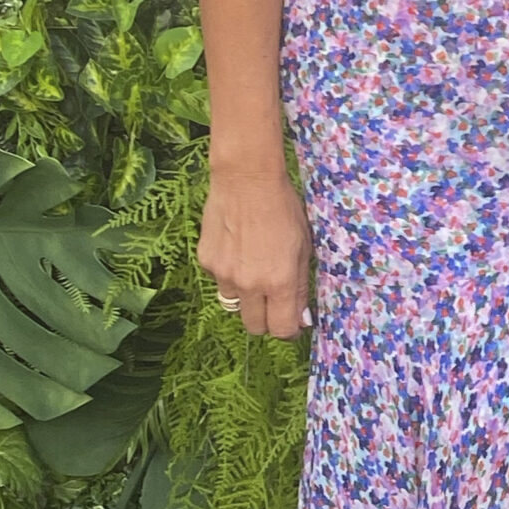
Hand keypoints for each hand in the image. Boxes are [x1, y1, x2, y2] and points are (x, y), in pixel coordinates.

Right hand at [198, 166, 314, 339]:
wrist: (246, 179)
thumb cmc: (284, 209)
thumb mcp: (303, 248)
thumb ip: (300, 286)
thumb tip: (300, 318)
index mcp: (279, 282)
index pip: (280, 329)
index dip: (288, 329)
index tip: (292, 322)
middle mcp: (249, 284)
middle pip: (254, 326)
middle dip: (266, 319)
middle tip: (273, 301)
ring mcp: (223, 274)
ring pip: (234, 304)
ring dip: (246, 296)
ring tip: (254, 266)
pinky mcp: (205, 261)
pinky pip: (219, 280)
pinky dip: (229, 273)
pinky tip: (237, 248)